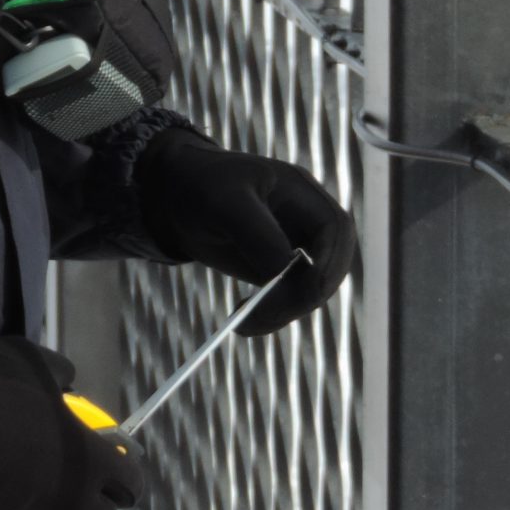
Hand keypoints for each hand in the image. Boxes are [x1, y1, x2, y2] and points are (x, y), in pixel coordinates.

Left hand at [134, 129, 355, 333]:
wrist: (173, 198)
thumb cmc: (201, 187)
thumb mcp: (225, 204)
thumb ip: (258, 236)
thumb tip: (286, 273)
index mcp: (301, 192)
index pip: (336, 229)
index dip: (330, 261)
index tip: (305, 291)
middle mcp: (306, 220)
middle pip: (330, 264)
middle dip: (305, 295)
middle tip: (263, 315)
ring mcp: (296, 246)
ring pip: (312, 288)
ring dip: (285, 311)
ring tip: (243, 322)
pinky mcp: (280, 270)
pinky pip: (290, 298)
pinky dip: (272, 314)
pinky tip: (243, 318)